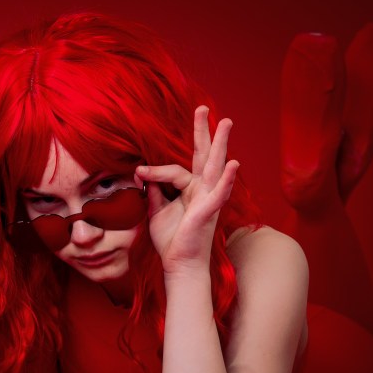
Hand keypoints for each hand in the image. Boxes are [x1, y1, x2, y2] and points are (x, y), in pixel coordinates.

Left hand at [136, 105, 238, 276]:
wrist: (179, 264)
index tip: (139, 172)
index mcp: (189, 188)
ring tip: (226, 123)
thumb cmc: (172, 239)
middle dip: (203, 132)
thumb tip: (142, 172)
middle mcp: (201, 190)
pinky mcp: (209, 212)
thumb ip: (153, 190)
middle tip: (203, 109)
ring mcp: (208, 199)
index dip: (153, 171)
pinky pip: (219, 193)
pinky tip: (232, 165)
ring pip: (213, 167)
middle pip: (202, 156)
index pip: (172, 170)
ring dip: (220, 145)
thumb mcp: (156, 210)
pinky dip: (225, 179)